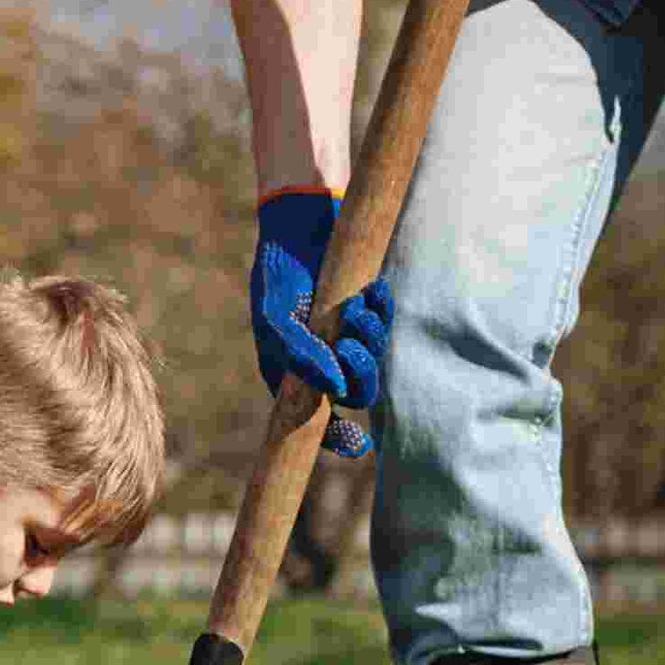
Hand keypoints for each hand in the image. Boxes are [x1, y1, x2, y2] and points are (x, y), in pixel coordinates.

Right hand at [251, 188, 393, 456]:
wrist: (299, 220)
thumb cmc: (280, 271)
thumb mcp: (278, 315)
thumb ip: (301, 355)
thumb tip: (336, 391)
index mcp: (293, 373)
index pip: (317, 421)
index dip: (337, 438)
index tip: (358, 444)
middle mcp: (323, 362)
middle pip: (358, 393)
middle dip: (361, 372)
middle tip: (352, 344)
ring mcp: (347, 338)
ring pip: (375, 360)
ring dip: (372, 337)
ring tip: (357, 307)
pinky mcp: (367, 314)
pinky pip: (386, 327)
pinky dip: (383, 312)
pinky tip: (374, 292)